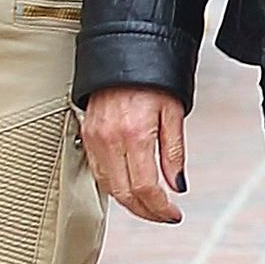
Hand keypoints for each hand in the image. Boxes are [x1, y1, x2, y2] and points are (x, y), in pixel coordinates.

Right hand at [81, 85, 187, 224]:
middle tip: (163, 215)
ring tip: (148, 205)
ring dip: (129, 202)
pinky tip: (128, 186)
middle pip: (124, 194)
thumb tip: (178, 185)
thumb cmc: (152, 77)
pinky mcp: (87, 133)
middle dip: (145, 211)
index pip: (145, 188)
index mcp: (135, 134)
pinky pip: (97, 171)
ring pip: (108, 187)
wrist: (124, 48)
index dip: (160, 208)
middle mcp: (110, 139)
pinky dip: (113, 186)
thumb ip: (174, 153)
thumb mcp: (173, 112)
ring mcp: (95, 137)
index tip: (173, 214)